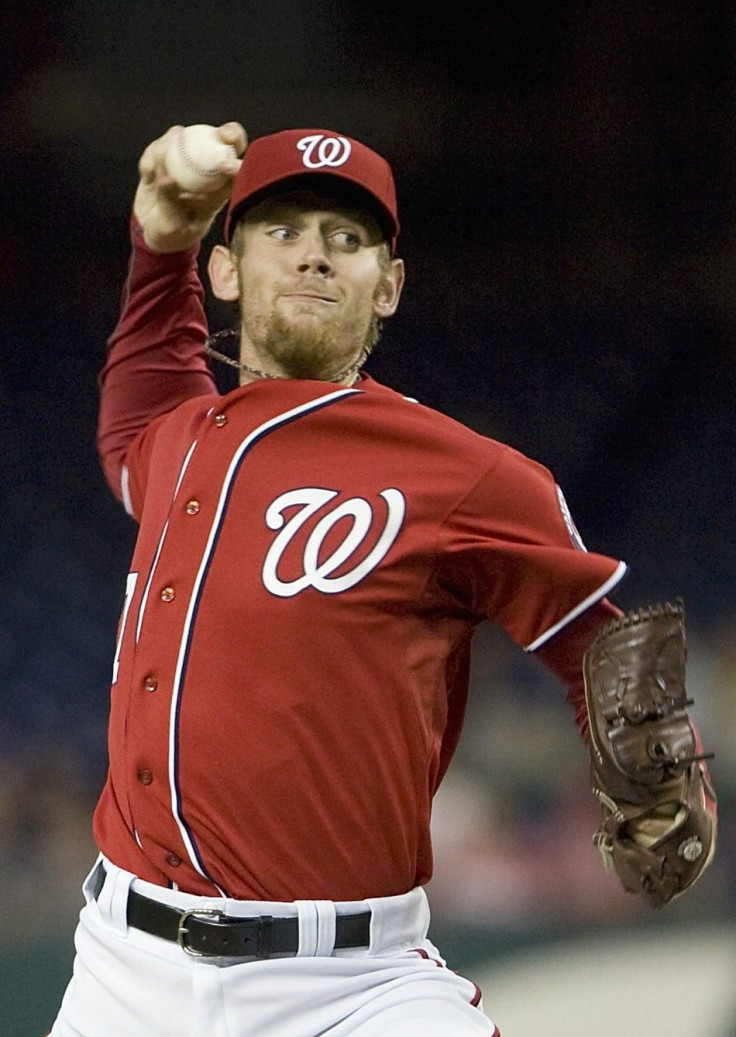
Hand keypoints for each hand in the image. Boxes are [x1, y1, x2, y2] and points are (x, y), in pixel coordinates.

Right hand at [133, 122, 246, 252]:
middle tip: (223, 135)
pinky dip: (151, 157)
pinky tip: (147, 174)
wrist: (151, 229)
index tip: (225, 167)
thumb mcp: (173, 227)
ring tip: (155, 171)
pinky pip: (159, 145)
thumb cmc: (171, 234)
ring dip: (170, 146)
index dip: (238, 165)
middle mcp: (208, 170)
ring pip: (187, 138)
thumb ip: (171, 204)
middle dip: (230, 133)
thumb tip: (167, 179)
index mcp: (219, 191)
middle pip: (228, 144)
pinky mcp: (166, 154)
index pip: (238, 174)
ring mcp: (187, 159)